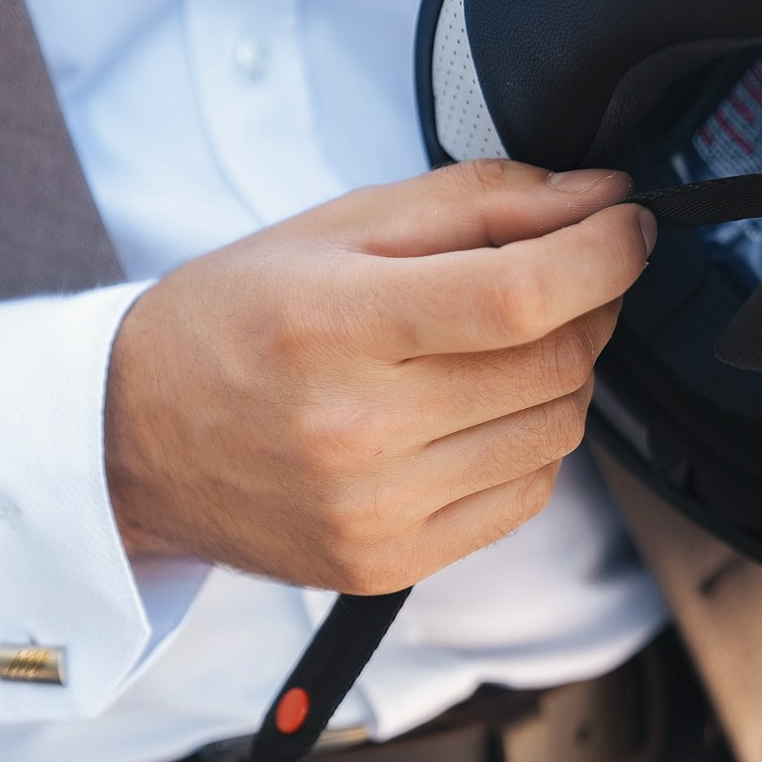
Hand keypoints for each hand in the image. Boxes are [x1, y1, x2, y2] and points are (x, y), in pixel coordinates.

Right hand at [105, 160, 654, 594]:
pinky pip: (527, 496)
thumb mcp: (336, 227)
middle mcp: (355, 431)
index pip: (522, 295)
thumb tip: (598, 197)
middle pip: (554, 362)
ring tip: (501, 345)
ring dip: (563, 374)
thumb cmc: (230, 322)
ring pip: (557, 431)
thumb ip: (479, 203)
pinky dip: (531, 441)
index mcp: (334, 327)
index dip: (604, 253)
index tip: (628, 225)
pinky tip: (477, 410)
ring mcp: (376, 510)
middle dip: (590, 303)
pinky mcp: (390, 564)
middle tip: (562, 274)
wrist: (133, 440)